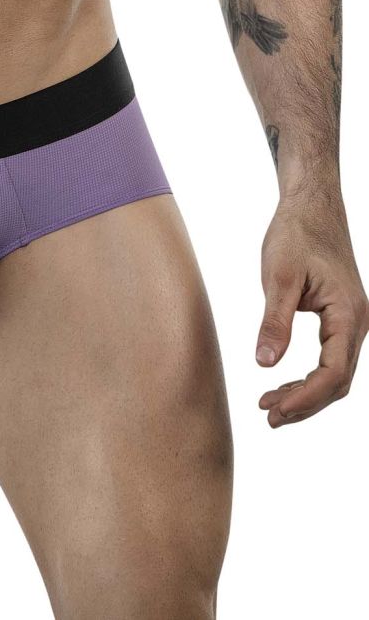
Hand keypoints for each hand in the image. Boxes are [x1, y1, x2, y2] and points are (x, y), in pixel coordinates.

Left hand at [256, 194, 368, 426]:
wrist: (311, 206)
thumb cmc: (296, 233)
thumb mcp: (278, 276)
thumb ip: (274, 321)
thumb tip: (264, 363)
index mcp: (347, 313)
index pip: (334, 372)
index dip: (306, 398)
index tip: (276, 410)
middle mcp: (357, 322)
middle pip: (338, 381)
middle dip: (305, 404)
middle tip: (268, 415)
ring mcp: (351, 320)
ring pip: (336, 372)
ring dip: (306, 393)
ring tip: (271, 405)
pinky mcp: (340, 316)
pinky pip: (331, 357)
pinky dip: (309, 376)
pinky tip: (284, 380)